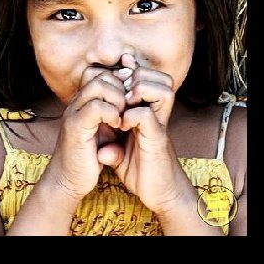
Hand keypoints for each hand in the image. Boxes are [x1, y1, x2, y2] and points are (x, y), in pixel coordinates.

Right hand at [44, 66, 126, 201]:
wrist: (67, 181)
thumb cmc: (89, 157)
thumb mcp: (106, 130)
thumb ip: (115, 114)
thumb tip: (133, 100)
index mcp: (83, 102)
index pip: (102, 74)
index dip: (121, 82)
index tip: (132, 98)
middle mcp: (76, 103)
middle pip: (101, 75)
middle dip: (121, 88)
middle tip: (129, 107)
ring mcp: (73, 113)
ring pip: (98, 86)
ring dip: (118, 98)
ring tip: (124, 116)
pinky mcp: (75, 127)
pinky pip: (96, 107)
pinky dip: (112, 113)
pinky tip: (118, 126)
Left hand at [97, 54, 192, 213]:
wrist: (162, 194)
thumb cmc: (143, 172)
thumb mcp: (121, 155)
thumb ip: (112, 147)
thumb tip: (101, 150)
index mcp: (150, 113)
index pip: (149, 79)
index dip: (133, 71)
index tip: (118, 70)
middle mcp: (159, 115)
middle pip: (161, 78)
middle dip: (138, 77)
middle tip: (122, 90)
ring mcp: (160, 125)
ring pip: (162, 90)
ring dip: (140, 91)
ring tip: (125, 103)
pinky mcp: (158, 139)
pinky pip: (145, 115)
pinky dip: (131, 115)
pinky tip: (122, 125)